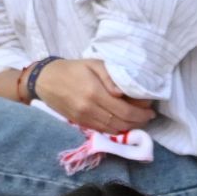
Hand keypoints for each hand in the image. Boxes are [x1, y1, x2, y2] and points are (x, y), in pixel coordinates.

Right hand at [35, 58, 155, 133]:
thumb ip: (110, 77)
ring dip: (129, 127)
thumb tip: (123, 93)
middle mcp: (89, 109)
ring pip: (113, 130)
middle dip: (138, 121)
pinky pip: (103, 130)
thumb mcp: (93, 64)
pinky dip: (116, 129)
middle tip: (147, 116)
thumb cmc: (72, 69)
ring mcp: (84, 119)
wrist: (45, 80)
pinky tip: (123, 123)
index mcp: (94, 93)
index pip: (125, 111)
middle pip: (121, 123)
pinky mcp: (80, 123)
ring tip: (138, 120)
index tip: (150, 110)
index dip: (141, 113)